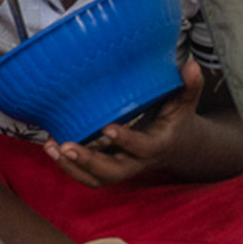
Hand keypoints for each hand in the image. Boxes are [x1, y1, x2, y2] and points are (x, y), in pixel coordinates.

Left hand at [43, 59, 204, 187]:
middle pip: (112, 173)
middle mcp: (136, 162)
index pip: (141, 147)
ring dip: (70, 167)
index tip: (107, 127)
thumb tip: (192, 65)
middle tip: (67, 147)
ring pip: (95, 178)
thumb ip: (189, 87)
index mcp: (155, 146)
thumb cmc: (176, 120)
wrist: (176, 147)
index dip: (125, 141)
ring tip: (51, 147)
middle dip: (88, 163)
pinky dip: (67, 164)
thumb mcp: (184, 104)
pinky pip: (86, 173)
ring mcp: (120, 166)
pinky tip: (50, 146)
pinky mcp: (106, 165)